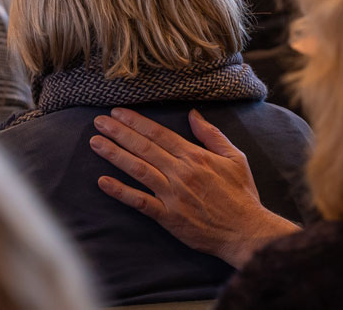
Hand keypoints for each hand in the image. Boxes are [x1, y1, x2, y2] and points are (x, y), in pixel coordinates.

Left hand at [90, 108, 300, 267]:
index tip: (118, 112)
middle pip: (144, 147)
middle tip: (99, 121)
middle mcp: (181, 172)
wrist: (246, 231)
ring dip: (115, 154)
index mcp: (196, 156)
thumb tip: (193, 113)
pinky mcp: (168, 217)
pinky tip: (103, 181)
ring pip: (138, 169)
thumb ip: (211, 135)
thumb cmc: (241, 194)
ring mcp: (173, 195)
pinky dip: (120, 191)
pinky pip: (140, 202)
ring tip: (96, 142)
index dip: (137, 121)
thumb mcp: (235, 157)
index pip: (160, 134)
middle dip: (119, 132)